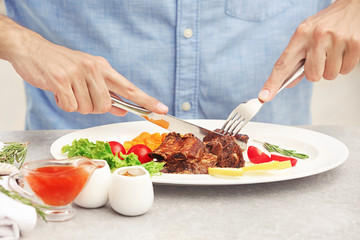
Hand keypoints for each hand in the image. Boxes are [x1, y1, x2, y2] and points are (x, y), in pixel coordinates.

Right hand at [0, 16, 167, 115]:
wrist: (33, 50)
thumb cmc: (63, 66)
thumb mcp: (89, 76)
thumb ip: (107, 94)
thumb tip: (122, 108)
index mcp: (103, 68)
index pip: (129, 87)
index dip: (146, 100)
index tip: (161, 109)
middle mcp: (94, 68)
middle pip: (105, 105)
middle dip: (93, 108)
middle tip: (80, 96)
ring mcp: (78, 73)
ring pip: (88, 108)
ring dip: (76, 105)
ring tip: (68, 91)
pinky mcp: (61, 79)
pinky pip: (70, 107)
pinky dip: (64, 104)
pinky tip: (59, 91)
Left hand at [258, 0, 359, 101]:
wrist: (351, 6)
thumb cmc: (325, 24)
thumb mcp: (305, 36)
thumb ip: (295, 60)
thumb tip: (287, 83)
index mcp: (301, 34)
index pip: (283, 64)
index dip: (273, 83)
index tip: (264, 97)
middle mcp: (317, 36)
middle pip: (312, 76)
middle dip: (316, 71)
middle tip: (321, 56)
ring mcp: (337, 40)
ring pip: (329, 75)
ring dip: (331, 68)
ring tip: (333, 51)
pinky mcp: (354, 44)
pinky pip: (345, 70)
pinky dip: (344, 65)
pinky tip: (344, 50)